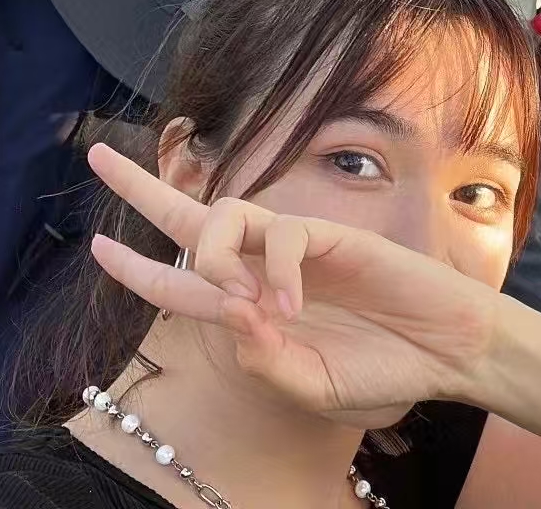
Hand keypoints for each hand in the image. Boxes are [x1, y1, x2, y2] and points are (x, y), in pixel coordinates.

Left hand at [85, 143, 500, 428]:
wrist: (444, 352)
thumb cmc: (381, 371)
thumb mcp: (309, 386)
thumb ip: (263, 361)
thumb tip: (226, 312)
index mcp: (248, 311)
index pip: (178, 282)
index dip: (136, 268)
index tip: (97, 248)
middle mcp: (261, 270)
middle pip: (189, 217)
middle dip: (139, 187)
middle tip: (96, 154)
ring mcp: (294, 250)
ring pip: (225, 217)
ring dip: (212, 254)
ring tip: (236, 297)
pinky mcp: (329, 235)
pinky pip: (282, 233)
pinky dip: (276, 269)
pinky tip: (291, 305)